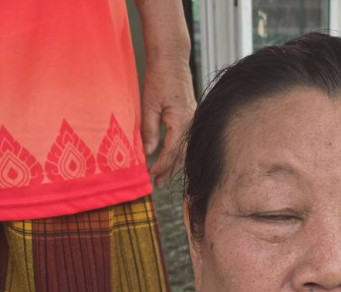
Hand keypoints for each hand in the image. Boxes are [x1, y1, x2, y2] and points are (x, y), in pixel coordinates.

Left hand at [139, 55, 195, 186]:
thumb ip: (149, 130)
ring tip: (163, 176)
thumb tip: (148, 152)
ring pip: (185, 148)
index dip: (161, 166)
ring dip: (174, 163)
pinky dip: (178, 151)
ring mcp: (193, 118)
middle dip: (168, 170)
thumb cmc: (159, 77)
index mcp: (181, 121)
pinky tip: (171, 158)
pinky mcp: (190, 115)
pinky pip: (186, 139)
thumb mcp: (148, 104)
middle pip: (181, 154)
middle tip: (156, 184)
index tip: (150, 176)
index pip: (171, 151)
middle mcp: (191, 122)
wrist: (171, 58)